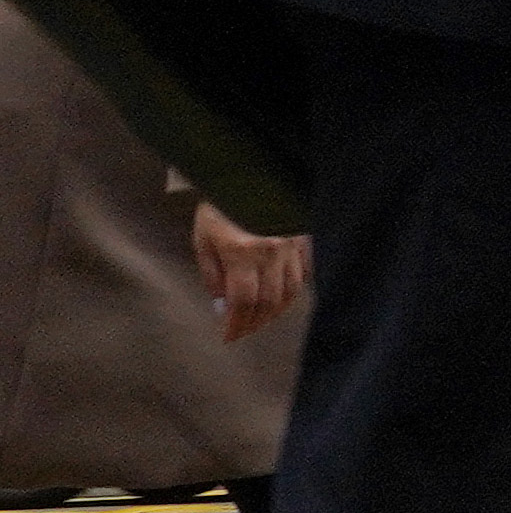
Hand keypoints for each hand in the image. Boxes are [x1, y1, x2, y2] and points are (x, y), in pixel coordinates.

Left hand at [188, 201, 304, 341]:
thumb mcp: (203, 239)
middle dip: (254, 322)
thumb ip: (212, 274)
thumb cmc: (220, 206)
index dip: (236, 324)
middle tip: (242, 331)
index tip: (228, 336)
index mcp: (242, 252)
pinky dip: (294, 289)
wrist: (247, 176)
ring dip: (275, 311)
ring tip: (261, 318)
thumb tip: (222, 304)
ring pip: (290, 291)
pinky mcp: (304, 238)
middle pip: (268, 301)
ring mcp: (291, 245)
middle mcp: (271, 252)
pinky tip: (282, 296)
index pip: (243, 301)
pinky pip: (305, 272)